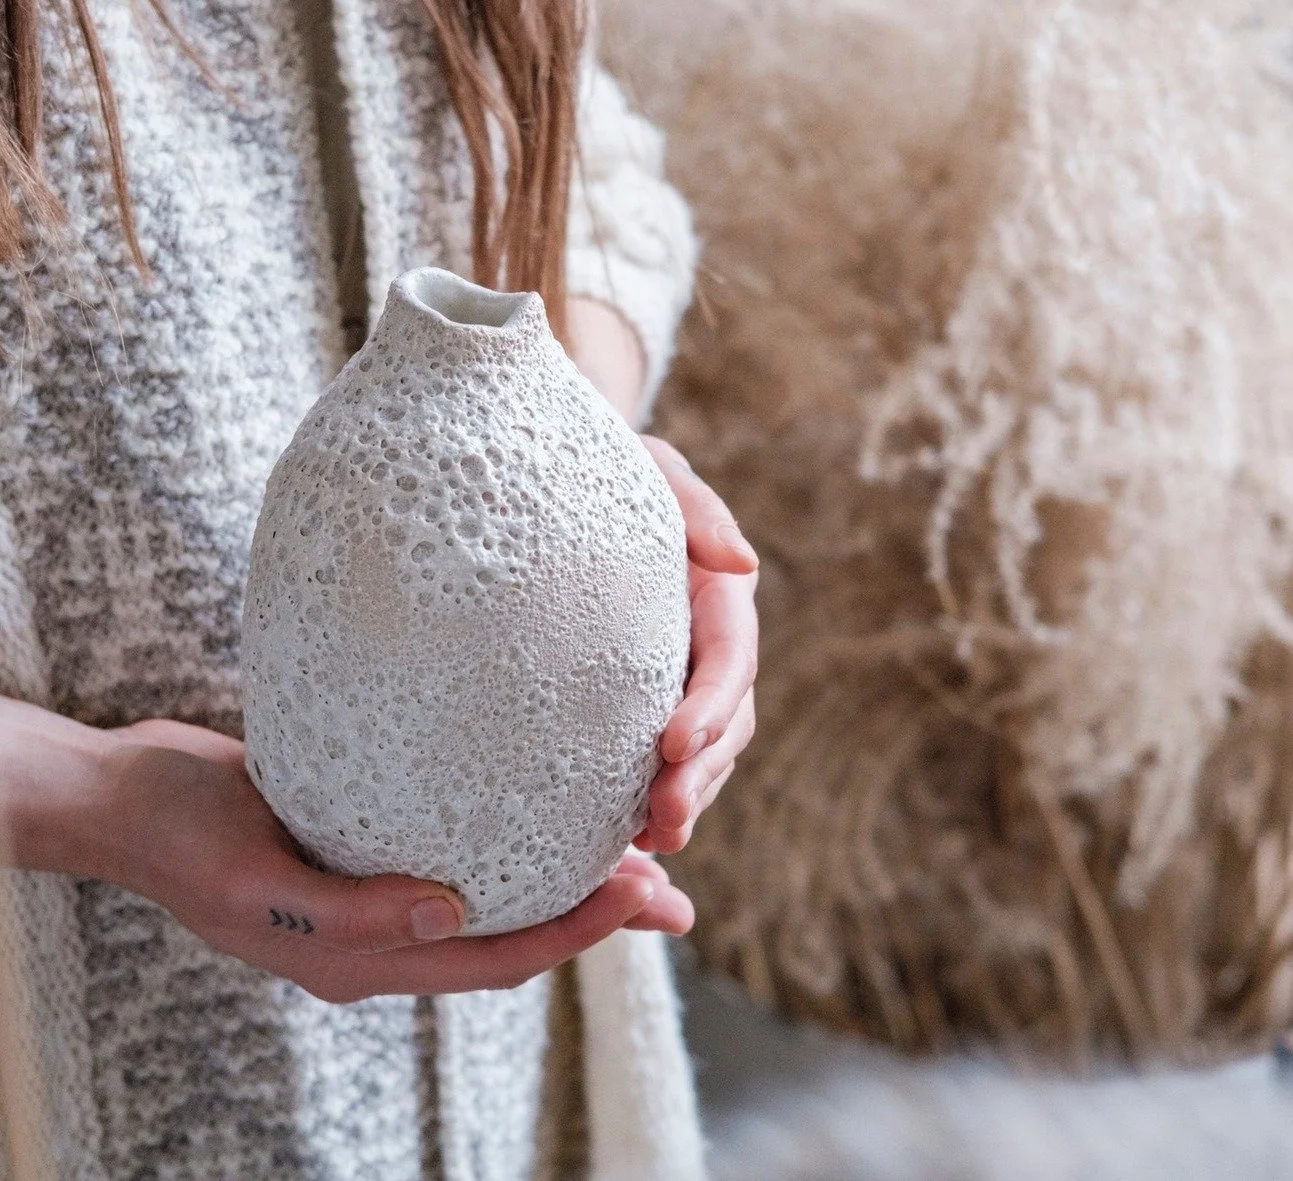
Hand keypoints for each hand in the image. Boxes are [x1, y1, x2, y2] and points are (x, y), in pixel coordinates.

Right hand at [104, 718, 694, 1002]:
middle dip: (593, 918)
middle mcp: (378, 935)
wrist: (125, 796)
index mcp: (356, 958)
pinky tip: (546, 811)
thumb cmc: (180, 829)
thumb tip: (452, 915)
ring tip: (636, 853)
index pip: (492, 958)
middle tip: (670, 893)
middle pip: (510, 938)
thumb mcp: (250, 874)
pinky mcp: (365, 846)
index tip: (639, 893)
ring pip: (494, 901)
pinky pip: (460, 858)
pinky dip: (515, 847)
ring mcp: (373, 894)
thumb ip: (347, 911)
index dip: (572, 932)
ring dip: (565, 883)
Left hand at [637, 436, 758, 853]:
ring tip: (650, 842)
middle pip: (723, 722)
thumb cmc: (610, 470)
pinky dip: (650, 797)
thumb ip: (699, 509)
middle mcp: (706, 645)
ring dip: (684, 798)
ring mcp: (678, 677)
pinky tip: (625, 838)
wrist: (568, 486)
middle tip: (663, 822)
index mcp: (718, 597)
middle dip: (701, 774)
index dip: (711, 706)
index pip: (729, 659)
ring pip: (702, 753)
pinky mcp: (641, 701)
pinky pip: (658, 758)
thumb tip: (744, 564)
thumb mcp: (655, 469)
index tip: (675, 744)